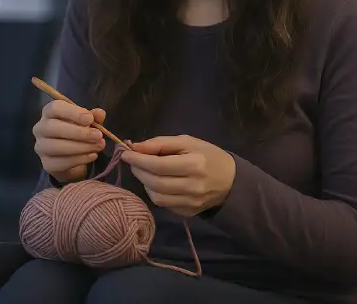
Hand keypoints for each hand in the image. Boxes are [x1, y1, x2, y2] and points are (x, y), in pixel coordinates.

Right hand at [33, 100, 106, 183]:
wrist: (70, 157)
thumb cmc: (76, 132)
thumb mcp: (86, 122)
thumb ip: (93, 116)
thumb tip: (99, 114)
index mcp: (49, 112)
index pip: (55, 108)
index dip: (73, 113)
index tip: (90, 119)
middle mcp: (41, 128)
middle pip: (53, 127)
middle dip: (78, 132)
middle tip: (98, 136)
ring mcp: (41, 147)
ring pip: (56, 147)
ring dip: (80, 147)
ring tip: (98, 146)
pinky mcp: (47, 164)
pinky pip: (61, 162)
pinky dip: (79, 159)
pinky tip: (92, 156)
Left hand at [120, 135, 235, 216]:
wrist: (231, 181)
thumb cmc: (208, 155)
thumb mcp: (187, 142)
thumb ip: (160, 143)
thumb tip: (134, 147)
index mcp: (194, 164)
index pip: (159, 165)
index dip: (138, 160)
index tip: (125, 153)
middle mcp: (193, 186)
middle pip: (155, 183)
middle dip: (138, 171)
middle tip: (132, 161)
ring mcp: (191, 203)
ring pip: (157, 197)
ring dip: (144, 183)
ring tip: (145, 171)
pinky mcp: (188, 213)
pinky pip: (164, 205)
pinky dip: (155, 193)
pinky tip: (157, 183)